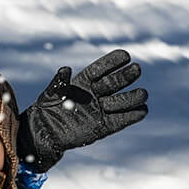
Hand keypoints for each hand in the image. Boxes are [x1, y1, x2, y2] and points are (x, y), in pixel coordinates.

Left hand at [18, 49, 147, 171]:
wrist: (45, 133)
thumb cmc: (45, 110)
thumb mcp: (49, 94)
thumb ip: (59, 82)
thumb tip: (66, 70)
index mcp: (83, 82)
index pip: (100, 69)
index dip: (112, 62)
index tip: (125, 55)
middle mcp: (94, 94)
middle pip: (113, 83)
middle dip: (125, 77)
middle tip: (137, 69)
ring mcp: (99, 110)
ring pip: (119, 102)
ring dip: (132, 98)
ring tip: (143, 94)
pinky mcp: (102, 127)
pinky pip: (119, 121)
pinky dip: (131, 116)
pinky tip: (142, 111)